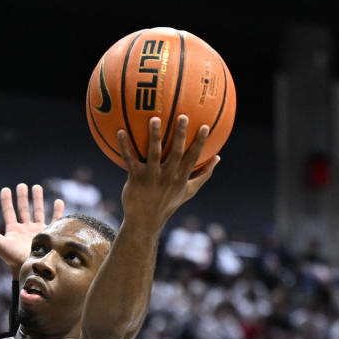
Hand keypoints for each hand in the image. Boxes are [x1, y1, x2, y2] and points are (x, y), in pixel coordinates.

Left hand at [0, 183, 64, 271]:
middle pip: (23, 209)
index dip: (6, 201)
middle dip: (22, 197)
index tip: (5, 189)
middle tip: (21, 185)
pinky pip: (55, 220)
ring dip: (37, 199)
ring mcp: (38, 231)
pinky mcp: (50, 234)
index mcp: (13, 230)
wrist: (30, 267)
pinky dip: (57, 210)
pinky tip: (58, 201)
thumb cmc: (12, 257)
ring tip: (37, 187)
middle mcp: (25, 229)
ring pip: (38, 211)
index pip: (9, 212)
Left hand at [117, 115, 218, 231]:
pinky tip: (120, 132)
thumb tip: (218, 158)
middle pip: (175, 153)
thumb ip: (203, 175)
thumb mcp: (188, 191)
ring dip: (154, 136)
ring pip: (153, 154)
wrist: (144, 222)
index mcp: (180, 178)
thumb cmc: (167, 203)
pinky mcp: (135, 179)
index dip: (199, 142)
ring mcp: (151, 178)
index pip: (192, 158)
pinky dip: (124, 146)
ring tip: (154, 119)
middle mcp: (167, 177)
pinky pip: (129, 160)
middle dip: (180, 135)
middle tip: (182, 116)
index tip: (204, 126)